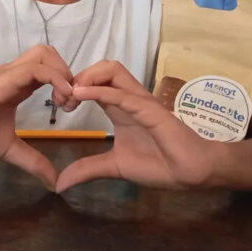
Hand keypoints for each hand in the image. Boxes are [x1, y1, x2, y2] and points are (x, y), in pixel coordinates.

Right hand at [0, 45, 72, 189]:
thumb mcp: (8, 149)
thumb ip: (32, 161)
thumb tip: (53, 182)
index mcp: (17, 85)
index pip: (49, 67)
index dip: (66, 82)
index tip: (69, 109)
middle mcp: (14, 73)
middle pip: (49, 53)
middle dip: (67, 73)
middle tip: (68, 104)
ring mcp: (8, 74)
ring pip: (44, 54)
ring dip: (62, 74)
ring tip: (62, 103)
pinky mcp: (2, 80)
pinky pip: (36, 68)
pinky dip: (55, 80)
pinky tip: (56, 102)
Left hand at [56, 61, 216, 192]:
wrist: (191, 171)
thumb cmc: (159, 164)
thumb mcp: (115, 167)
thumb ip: (89, 169)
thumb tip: (60, 184)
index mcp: (120, 106)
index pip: (96, 80)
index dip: (75, 86)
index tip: (62, 106)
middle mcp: (129, 97)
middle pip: (104, 66)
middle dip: (80, 75)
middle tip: (65, 99)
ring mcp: (140, 101)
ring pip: (113, 69)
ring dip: (88, 76)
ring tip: (73, 95)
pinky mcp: (149, 110)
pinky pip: (123, 93)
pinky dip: (99, 90)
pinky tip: (81, 95)